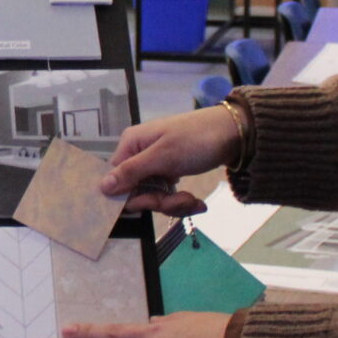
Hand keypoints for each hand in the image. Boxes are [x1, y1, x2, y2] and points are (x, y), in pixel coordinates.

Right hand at [95, 105, 246, 216]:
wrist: (236, 133)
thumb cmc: (197, 140)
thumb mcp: (163, 157)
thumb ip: (131, 172)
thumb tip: (101, 187)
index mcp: (131, 144)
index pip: (116, 180)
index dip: (132, 197)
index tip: (153, 203)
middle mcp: (139, 154)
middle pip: (136, 191)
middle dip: (159, 202)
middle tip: (181, 200)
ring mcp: (156, 164)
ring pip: (153, 196)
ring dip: (173, 203)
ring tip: (193, 201)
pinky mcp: (171, 171)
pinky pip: (167, 193)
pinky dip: (181, 201)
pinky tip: (197, 202)